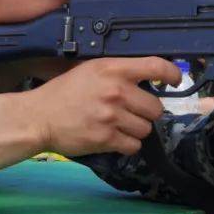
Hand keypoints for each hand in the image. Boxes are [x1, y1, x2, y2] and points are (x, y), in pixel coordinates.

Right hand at [32, 57, 181, 156]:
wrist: (38, 117)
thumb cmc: (64, 92)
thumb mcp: (90, 70)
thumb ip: (118, 72)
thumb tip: (146, 79)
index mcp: (112, 69)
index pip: (155, 67)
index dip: (172, 74)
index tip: (175, 81)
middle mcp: (116, 91)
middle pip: (156, 108)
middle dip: (146, 112)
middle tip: (131, 112)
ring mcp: (112, 116)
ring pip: (146, 129)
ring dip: (137, 130)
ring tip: (120, 126)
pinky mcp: (106, 138)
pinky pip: (133, 146)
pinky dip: (127, 145)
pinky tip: (114, 138)